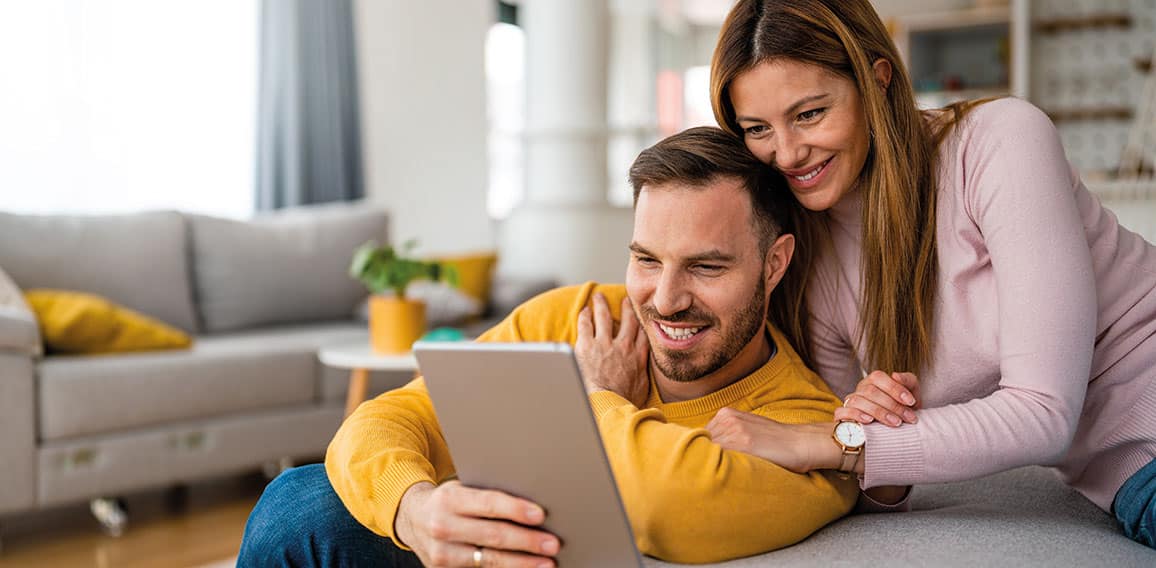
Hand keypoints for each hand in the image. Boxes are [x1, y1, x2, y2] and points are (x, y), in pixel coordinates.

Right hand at [396, 481, 559, 566]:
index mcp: (450, 498)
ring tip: (546, 562)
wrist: (412, 517)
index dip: (516, 509)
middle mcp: (442, 525)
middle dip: (527, 541)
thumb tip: (531, 504)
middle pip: (493, 535)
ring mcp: (441, 552)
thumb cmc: (450, 500)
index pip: (489, 504)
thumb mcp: (462, 488)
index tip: (540, 516)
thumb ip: (488, 495)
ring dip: (522, 563)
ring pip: (489, 560)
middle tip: (553, 544)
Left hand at [575, 293, 649, 407]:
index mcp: (638, 355)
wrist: (608, 404)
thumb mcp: (642, 386)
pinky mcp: (587, 346)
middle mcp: (623, 346)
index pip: (643, 331)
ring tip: (599, 297)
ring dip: (602, 305)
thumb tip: (643, 372)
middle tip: (625, 299)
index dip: (642, 319)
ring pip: (604, 317)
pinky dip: (585, 316)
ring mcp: (604, 344)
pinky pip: (586, 325)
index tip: (640, 312)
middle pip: (628, 319)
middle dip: (626, 307)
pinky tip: (584, 311)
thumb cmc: (624, 401)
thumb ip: (642, 373)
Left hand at [705, 407, 831, 472]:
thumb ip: (727, 434)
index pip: (700, 435)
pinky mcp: (744, 443)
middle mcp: (728, 419)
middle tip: (704, 474)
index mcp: (726, 413)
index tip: (700, 464)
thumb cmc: (775, 441)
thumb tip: (705, 450)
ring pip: (708, 451)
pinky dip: (719, 468)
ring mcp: (734, 430)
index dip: (700, 452)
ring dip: (709, 465)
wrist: (800, 443)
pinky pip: (721, 458)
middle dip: (703, 458)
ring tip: (717, 477)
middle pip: (701, 443)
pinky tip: (726, 476)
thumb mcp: (747, 428)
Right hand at [833, 371, 919, 426]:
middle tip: (909, 418)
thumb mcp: (911, 394)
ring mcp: (850, 402)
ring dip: (879, 412)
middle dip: (893, 406)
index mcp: (874, 381)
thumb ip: (907, 381)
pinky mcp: (842, 416)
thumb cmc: (901, 410)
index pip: (878, 377)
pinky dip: (856, 415)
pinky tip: (870, 421)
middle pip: (871, 392)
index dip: (894, 388)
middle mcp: (860, 389)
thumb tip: (895, 375)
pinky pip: (842, 412)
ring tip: (896, 423)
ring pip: (858, 401)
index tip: (911, 402)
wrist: (893, 431)